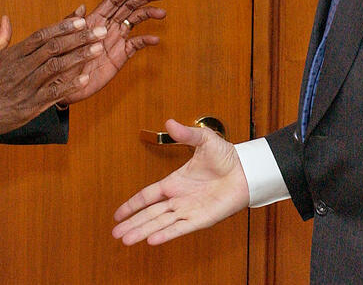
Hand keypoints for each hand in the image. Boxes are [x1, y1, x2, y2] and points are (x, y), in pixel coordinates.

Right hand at [0, 14, 105, 139]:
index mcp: (11, 55)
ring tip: (98, 49)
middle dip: (79, 38)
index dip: (62, 26)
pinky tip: (85, 78)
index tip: (80, 18)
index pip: (41, 35)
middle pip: (54, 48)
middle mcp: (21, 68)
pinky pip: (52, 93)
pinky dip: (68, 85)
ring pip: (56, 67)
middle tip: (100, 30)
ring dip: (79, 57)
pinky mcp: (29, 106)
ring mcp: (26, 87)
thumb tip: (5, 19)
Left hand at [60, 0, 165, 104]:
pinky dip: (146, 41)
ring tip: (162, 13)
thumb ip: (71, 24)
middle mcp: (106, 27)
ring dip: (148, 15)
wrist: (60, 87)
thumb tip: (82, 7)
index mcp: (93, 19)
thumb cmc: (57, 62)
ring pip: (135, 21)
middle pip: (128, 7)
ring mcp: (114, 40)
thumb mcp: (61, 41)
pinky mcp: (119, 56)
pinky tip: (155, 40)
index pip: (114, 0)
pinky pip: (135, 45)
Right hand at [111, 119, 248, 244]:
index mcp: (175, 182)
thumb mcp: (204, 140)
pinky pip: (180, 228)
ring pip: (160, 224)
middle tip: (115, 234)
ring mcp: (189, 210)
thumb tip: (170, 122)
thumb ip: (186, 134)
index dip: (132, 205)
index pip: (147, 196)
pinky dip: (166, 235)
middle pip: (150, 214)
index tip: (117, 215)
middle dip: (132, 223)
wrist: (247, 171)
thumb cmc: (227, 156)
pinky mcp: (201, 219)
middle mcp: (179, 198)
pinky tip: (152, 241)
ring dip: (143, 231)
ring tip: (126, 240)